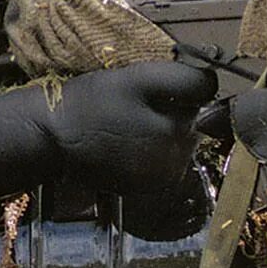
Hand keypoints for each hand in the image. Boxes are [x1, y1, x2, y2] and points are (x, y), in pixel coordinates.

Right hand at [46, 61, 216, 193]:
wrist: (52, 138)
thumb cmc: (93, 103)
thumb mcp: (141, 79)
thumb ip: (185, 81)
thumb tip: (214, 85)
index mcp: (179, 135)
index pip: (202, 102)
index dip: (180, 90)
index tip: (153, 90)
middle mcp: (176, 164)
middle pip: (190, 125)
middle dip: (170, 111)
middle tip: (134, 105)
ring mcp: (161, 181)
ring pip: (175, 143)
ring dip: (159, 130)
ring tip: (126, 122)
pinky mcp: (145, 188)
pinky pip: (160, 160)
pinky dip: (147, 149)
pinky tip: (123, 140)